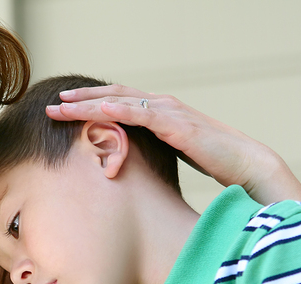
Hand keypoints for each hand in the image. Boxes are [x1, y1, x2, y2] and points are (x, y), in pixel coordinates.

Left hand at [48, 84, 300, 205]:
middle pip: (113, 96)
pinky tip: (97, 109)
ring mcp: (169, 112)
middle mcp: (162, 106)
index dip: (90, 104)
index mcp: (161, 113)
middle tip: (52, 102)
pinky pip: (141, 113)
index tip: (63, 109)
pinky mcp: (176, 124)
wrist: (248, 166)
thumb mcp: (174, 157)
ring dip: (89, 102)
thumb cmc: (215, 165)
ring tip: (62, 104)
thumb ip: (154, 154)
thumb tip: (130, 170)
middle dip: (81, 100)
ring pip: (121, 101)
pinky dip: (118, 109)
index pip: (118, 103)